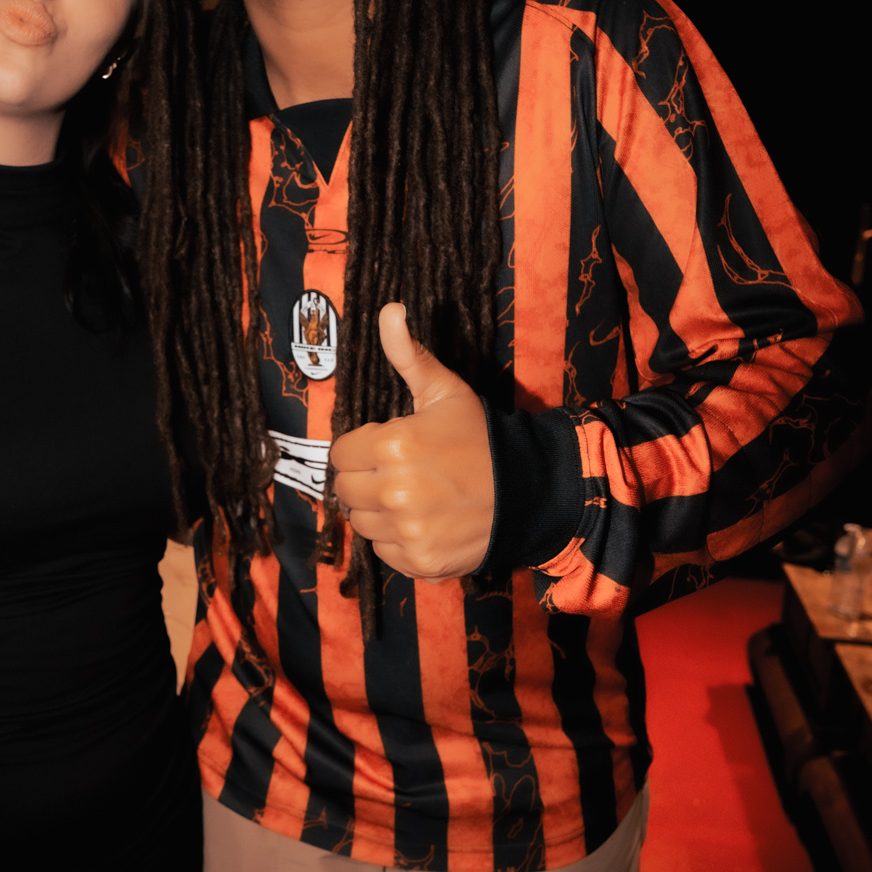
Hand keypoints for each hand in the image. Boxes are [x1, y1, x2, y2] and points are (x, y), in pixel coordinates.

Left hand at [329, 302, 493, 580]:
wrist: (529, 490)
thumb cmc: (480, 438)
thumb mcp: (445, 392)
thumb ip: (409, 356)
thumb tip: (389, 310)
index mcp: (392, 445)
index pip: (342, 454)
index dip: (363, 448)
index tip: (390, 447)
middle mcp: (394, 491)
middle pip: (346, 491)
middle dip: (366, 479)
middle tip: (401, 473)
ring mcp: (407, 531)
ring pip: (362, 523)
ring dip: (379, 512)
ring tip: (414, 497)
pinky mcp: (420, 561)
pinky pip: (384, 552)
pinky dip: (398, 541)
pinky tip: (424, 522)